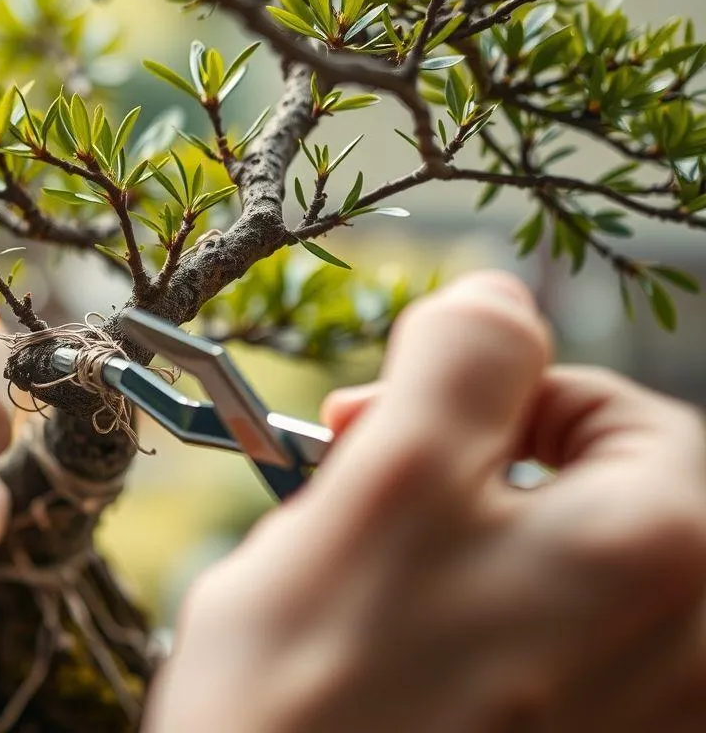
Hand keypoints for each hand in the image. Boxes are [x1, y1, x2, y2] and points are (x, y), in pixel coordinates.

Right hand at [145, 271, 705, 732]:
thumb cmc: (311, 700)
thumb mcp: (381, 489)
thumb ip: (464, 364)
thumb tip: (500, 290)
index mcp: (658, 554)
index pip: (614, 409)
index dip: (487, 404)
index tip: (381, 436)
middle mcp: (687, 649)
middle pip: (596, 504)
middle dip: (474, 486)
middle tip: (365, 515)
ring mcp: (643, 719)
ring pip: (565, 588)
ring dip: (468, 565)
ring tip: (369, 602)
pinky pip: (558, 668)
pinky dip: (484, 643)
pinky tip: (401, 675)